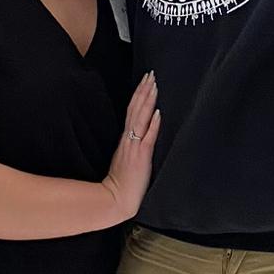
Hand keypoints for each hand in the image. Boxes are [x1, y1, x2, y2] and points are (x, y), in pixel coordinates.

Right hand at [100, 74, 160, 224]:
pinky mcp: (141, 157)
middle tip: (150, 74)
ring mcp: (135, 147)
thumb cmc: (122, 182)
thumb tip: (143, 130)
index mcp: (126, 139)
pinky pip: (147, 137)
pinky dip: (152, 124)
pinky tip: (157, 112)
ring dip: (148, 101)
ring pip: (141, 118)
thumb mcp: (127, 158)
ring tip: (154, 85)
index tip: (145, 81)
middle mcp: (130, 139)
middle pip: (136, 109)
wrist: (115, 199)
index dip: (139, 95)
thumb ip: (132, 144)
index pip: (133, 111)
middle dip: (144, 91)